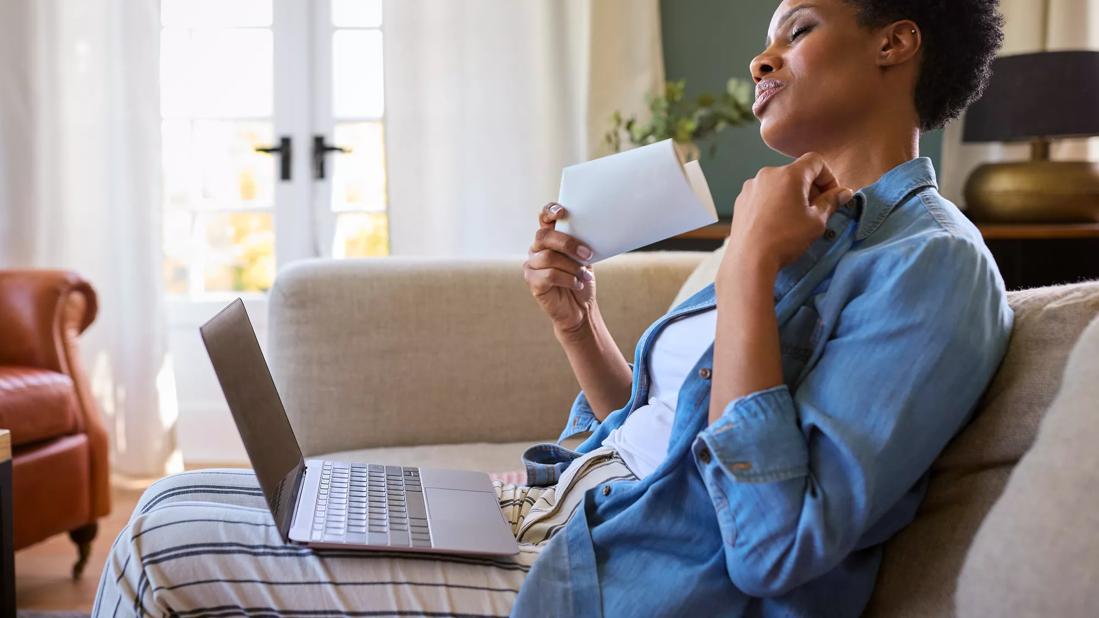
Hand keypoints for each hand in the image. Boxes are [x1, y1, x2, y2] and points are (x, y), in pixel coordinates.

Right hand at [523, 202, 596, 333]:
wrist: (580, 309)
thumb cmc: (581, 280)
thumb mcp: (584, 258)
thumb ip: (580, 243)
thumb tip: (589, 230)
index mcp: (549, 239)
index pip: (544, 218)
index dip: (549, 211)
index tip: (562, 212)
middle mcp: (537, 249)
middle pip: (544, 237)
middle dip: (568, 244)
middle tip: (587, 255)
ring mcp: (532, 265)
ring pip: (548, 257)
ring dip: (572, 267)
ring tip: (585, 276)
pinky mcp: (533, 282)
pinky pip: (549, 275)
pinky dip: (568, 279)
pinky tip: (577, 284)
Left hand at [721, 152, 853, 277]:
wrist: (749, 259)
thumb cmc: (786, 239)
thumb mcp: (816, 221)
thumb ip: (831, 202)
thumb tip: (844, 192)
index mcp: (789, 174)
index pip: (815, 161)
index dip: (828, 176)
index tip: (831, 196)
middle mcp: (767, 174)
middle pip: (796, 172)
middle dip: (810, 188)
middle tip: (816, 211)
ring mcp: (751, 187)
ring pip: (778, 184)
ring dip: (791, 195)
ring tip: (794, 219)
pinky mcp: (740, 200)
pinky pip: (763, 194)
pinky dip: (774, 202)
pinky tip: (775, 223)